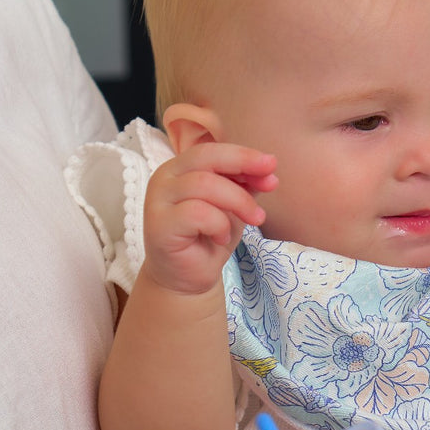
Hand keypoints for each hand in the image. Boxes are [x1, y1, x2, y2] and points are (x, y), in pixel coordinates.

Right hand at [141, 141, 276, 294]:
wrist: (187, 279)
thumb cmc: (208, 238)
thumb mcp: (234, 205)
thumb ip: (246, 184)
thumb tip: (269, 170)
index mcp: (180, 167)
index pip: (211, 150)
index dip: (243, 156)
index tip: (272, 166)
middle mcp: (164, 178)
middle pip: (206, 159)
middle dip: (243, 169)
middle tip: (270, 185)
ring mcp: (157, 201)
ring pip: (204, 185)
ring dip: (238, 202)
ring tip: (253, 220)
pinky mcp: (159, 225)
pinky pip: (197, 213)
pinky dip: (219, 224)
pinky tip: (222, 238)